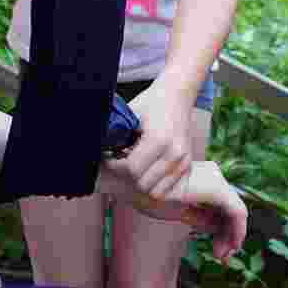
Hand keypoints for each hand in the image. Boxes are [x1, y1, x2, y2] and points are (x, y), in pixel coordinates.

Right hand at [105, 160, 247, 261]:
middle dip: (229, 234)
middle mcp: (213, 174)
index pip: (221, 206)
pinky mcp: (217, 188)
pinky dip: (237, 230)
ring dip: (232, 235)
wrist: (132, 182)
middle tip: (221, 257)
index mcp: (202, 177)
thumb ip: (200, 217)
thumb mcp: (178, 210)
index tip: (216, 250)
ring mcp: (216, 178)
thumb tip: (219, 229)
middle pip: (230, 209)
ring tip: (221, 255)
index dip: (222, 229)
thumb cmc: (147, 194)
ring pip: (236, 211)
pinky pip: (237, 212)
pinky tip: (231, 245)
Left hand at [114, 82, 193, 198]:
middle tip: (119, 163)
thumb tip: (99, 149)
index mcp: (160, 140)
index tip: (109, 158)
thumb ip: (115, 134)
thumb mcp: (130, 115)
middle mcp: (175, 154)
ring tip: (134, 169)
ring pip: (157, 192)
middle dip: (127, 176)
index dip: (115, 166)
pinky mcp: (188, 166)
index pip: (132, 169)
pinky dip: (157, 187)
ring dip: (142, 184)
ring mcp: (184, 162)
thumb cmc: (153, 102)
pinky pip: (171, 191)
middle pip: (143, 184)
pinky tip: (148, 174)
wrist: (177, 94)